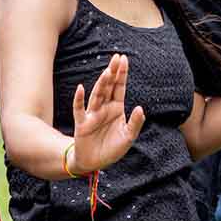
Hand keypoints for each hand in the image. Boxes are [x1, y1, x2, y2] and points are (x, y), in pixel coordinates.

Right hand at [68, 54, 145, 173]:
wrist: (95, 162)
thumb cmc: (111, 148)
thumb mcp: (128, 137)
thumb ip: (135, 123)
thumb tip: (141, 108)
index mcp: (116, 108)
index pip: (119, 88)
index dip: (121, 74)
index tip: (123, 59)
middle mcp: (104, 108)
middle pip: (108, 87)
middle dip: (112, 73)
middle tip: (116, 57)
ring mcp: (92, 114)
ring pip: (97, 95)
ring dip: (101, 84)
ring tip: (107, 72)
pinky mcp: (82, 124)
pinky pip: (79, 109)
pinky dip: (79, 99)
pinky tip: (81, 89)